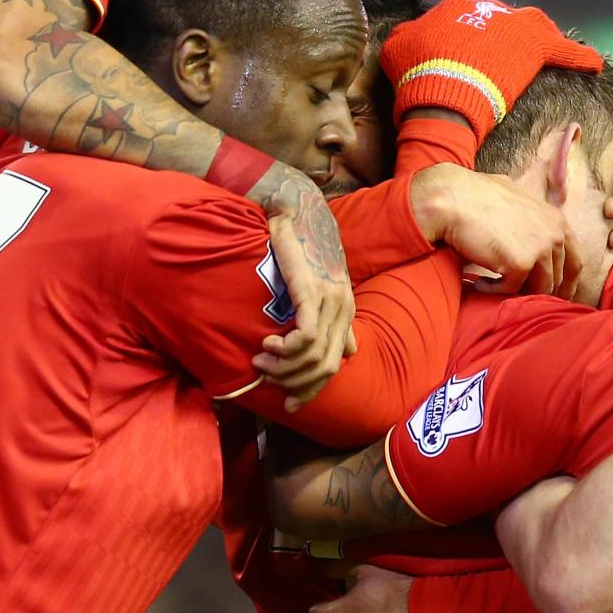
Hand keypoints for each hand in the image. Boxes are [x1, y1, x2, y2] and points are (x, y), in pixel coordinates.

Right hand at [253, 190, 357, 407]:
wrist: (297, 210)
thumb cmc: (302, 247)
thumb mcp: (323, 286)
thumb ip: (336, 320)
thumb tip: (350, 351)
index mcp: (346, 311)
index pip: (335, 364)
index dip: (313, 389)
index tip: (290, 402)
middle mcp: (343, 308)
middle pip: (326, 367)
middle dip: (297, 384)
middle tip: (269, 381)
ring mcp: (331, 300)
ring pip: (315, 357)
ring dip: (285, 368)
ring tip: (262, 362)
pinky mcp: (314, 291)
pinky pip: (307, 337)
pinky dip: (288, 350)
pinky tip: (270, 346)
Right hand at [380, 0, 605, 140]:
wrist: (441, 88)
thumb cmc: (416, 74)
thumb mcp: (396, 51)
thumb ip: (404, 39)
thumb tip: (404, 36)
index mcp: (453, 9)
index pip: (466, 19)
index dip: (471, 39)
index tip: (472, 55)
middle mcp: (486, 11)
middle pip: (501, 20)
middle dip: (505, 35)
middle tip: (506, 55)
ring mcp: (513, 27)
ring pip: (532, 26)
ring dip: (538, 36)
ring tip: (544, 48)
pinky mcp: (534, 47)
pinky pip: (563, 50)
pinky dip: (578, 56)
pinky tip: (593, 64)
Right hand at [406, 166, 577, 295]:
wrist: (454, 199)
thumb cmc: (476, 195)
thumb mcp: (515, 198)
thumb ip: (531, 215)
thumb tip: (529, 223)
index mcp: (557, 220)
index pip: (575, 261)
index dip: (567, 282)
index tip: (557, 295)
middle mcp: (554, 234)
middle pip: (558, 278)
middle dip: (541, 291)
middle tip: (520, 298)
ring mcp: (540, 249)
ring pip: (539, 288)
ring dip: (516, 291)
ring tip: (494, 285)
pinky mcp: (522, 264)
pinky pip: (512, 289)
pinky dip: (493, 290)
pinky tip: (479, 283)